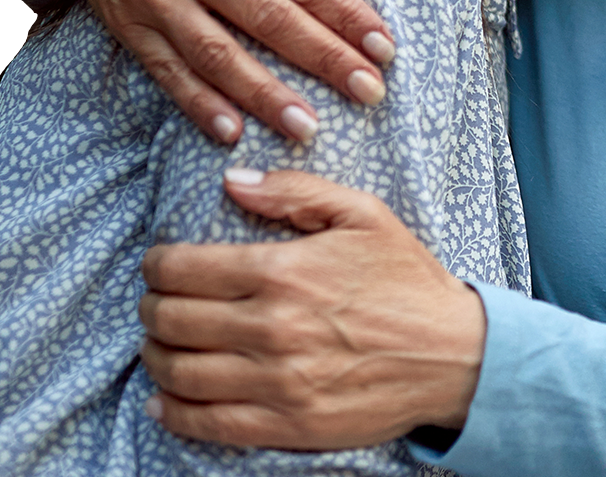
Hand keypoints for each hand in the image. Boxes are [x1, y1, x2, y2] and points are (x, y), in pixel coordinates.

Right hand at [60, 0, 396, 144]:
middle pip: (270, 19)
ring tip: (308, 128)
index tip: (384, 45)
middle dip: (324, 59)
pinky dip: (197, 104)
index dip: (345, 12)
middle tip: (370, 92)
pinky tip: (231, 132)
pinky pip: (166, 71)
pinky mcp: (128, 24)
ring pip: (219, 55)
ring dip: (264, 95)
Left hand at [139, 169, 485, 449]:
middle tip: (155, 303)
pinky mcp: (287, 424)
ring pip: (179, 373)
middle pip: (171, 320)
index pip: (182, 269)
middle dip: (150, 308)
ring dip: (155, 357)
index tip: (158, 265)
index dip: (156, 265)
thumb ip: (295, 191)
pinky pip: (207, 424)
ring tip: (160, 345)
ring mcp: (277, 381)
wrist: (456, 355)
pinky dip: (172, 412)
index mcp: (284, 271)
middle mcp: (272, 327)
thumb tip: (232, 181)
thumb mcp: (362, 215)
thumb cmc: (407, 280)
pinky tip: (164, 400)